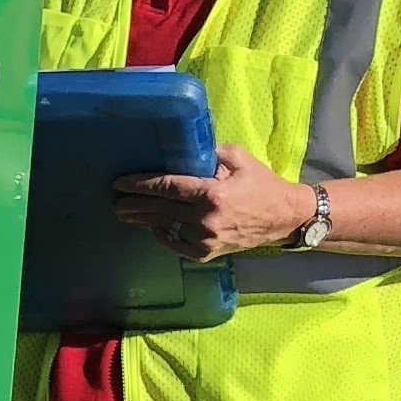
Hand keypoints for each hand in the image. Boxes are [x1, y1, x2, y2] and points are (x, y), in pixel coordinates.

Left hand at [110, 137, 314, 257]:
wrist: (284, 218)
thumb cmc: (262, 184)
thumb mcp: (239, 158)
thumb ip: (210, 153)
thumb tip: (183, 148)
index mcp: (213, 193)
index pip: (167, 187)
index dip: (141, 184)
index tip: (121, 182)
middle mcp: (206, 219)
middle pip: (160, 209)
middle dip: (134, 203)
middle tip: (115, 199)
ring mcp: (206, 239)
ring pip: (165, 227)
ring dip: (143, 220)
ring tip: (125, 213)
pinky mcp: (207, 253)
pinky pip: (175, 244)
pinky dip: (162, 234)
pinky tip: (152, 226)